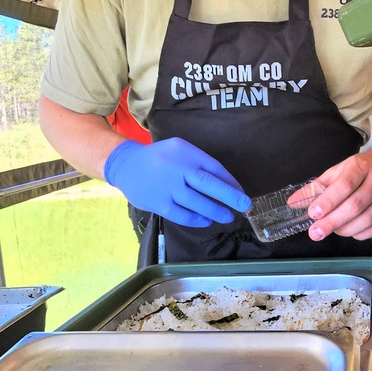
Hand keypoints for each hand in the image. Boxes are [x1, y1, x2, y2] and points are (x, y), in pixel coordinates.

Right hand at [103, 137, 250, 227]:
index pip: (214, 167)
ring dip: (216, 211)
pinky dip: (197, 220)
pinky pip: (182, 216)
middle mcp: (177, 168)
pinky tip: (206, 221)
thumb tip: (228, 184)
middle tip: (245, 206)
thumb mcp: (180, 149)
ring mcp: (167, 188)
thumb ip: (200, 163)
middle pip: (208, 184)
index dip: (230, 182)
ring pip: (197, 203)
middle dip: (230, 197)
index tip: (240, 192)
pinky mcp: (159, 204)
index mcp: (185, 152)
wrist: (126, 165)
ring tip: (228, 217)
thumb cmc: (160, 158)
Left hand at [302, 148, 371, 241]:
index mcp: (361, 167)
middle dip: (333, 221)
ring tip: (331, 230)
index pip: (345, 185)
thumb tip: (295, 201)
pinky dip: (360, 234)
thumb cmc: (367, 166)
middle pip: (355, 205)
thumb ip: (317, 186)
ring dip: (345, 229)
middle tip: (316, 231)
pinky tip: (349, 231)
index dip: (328, 201)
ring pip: (367, 219)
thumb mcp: (340, 169)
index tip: (314, 213)